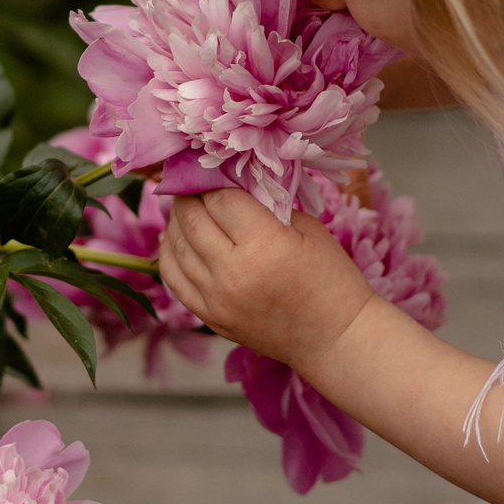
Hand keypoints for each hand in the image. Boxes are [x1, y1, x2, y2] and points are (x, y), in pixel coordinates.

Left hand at [158, 189, 378, 371]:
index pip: (219, 197)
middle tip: (191, 178)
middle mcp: (232, 272)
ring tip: (184, 204)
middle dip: (188, 193)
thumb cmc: (331, 279)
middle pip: (191, 218)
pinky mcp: (210, 317)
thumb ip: (267, 204)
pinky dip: (168, 253)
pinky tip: (172, 237)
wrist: (335, 338)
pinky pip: (174, 279)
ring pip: (176, 246)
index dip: (212, 177)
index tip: (210, 165)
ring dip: (176, 220)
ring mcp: (216, 298)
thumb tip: (231, 182)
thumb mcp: (308, 228)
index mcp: (263, 245)